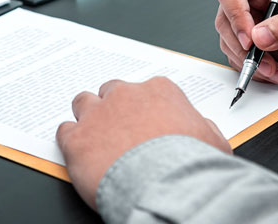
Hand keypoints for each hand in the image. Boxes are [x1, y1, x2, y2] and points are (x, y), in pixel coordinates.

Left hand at [56, 77, 230, 209]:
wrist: (166, 186)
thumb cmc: (191, 165)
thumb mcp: (214, 141)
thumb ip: (203, 127)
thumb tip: (202, 127)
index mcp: (159, 91)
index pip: (145, 90)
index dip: (143, 108)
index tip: (144, 122)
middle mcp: (125, 95)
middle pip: (111, 91)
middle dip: (113, 108)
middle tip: (118, 131)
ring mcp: (97, 114)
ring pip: (83, 103)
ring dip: (88, 118)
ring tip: (94, 137)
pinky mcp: (77, 139)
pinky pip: (64, 131)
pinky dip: (70, 141)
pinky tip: (78, 153)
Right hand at [214, 0, 277, 83]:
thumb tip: (260, 38)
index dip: (235, 15)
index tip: (251, 40)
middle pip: (225, 20)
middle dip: (243, 47)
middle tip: (265, 64)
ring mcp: (248, 18)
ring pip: (230, 42)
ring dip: (249, 62)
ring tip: (275, 71)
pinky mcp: (251, 39)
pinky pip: (240, 56)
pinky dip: (255, 69)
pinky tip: (275, 72)